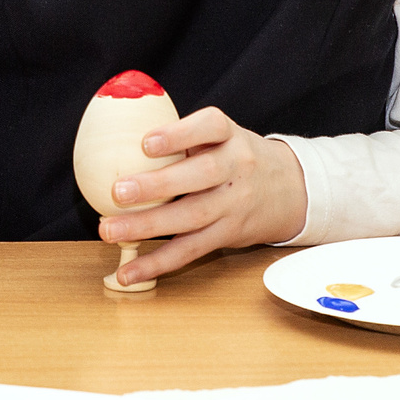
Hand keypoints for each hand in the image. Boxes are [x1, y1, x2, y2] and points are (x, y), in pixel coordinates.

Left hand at [97, 107, 307, 282]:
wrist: (290, 189)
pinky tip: (128, 271)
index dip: (178, 134)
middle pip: (200, 176)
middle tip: (117, 191)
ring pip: (191, 217)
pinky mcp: (228, 235)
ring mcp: (234, 205)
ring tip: (109, 230)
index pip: (210, 127)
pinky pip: (191, 250)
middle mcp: (236, 168)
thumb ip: (183, 133)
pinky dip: (157, 262)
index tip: (145, 143)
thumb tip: (116, 134)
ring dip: (146, 227)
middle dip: (156, 186)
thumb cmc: (236, 156)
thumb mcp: (221, 135)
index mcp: (230, 136)